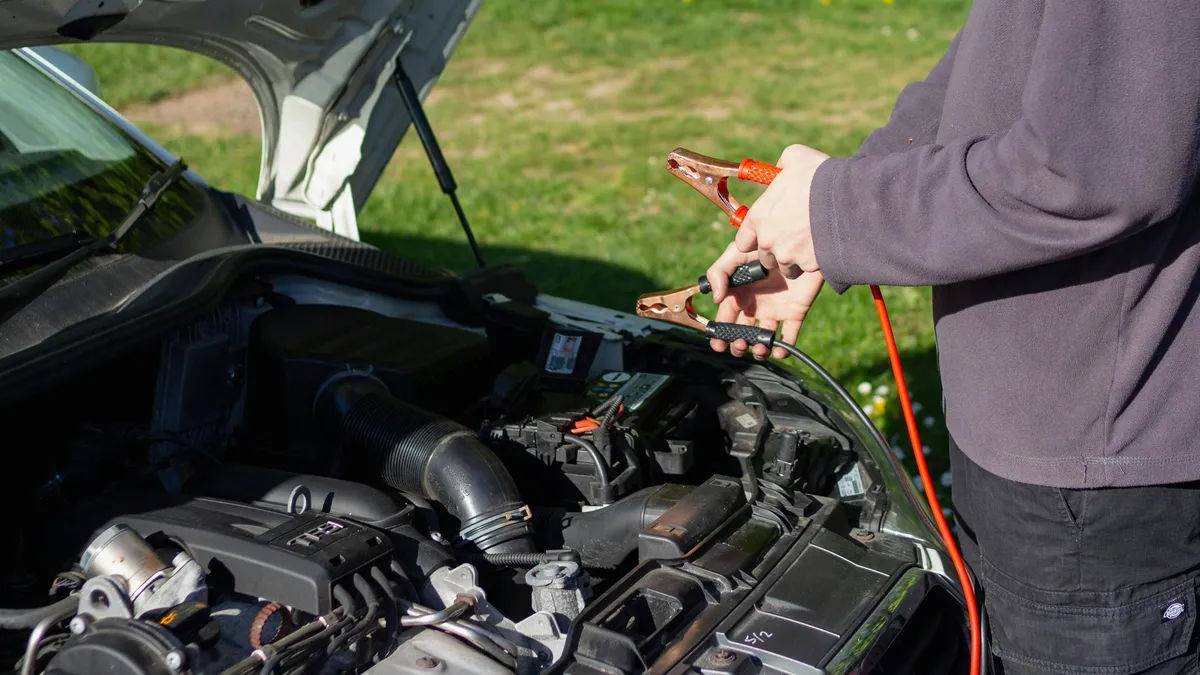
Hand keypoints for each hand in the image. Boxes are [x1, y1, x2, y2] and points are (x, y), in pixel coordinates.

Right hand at [705, 242, 824, 359]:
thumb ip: (718, 273)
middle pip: (742, 334)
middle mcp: (755, 305)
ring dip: (759, 350)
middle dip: (738, 345)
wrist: (798, 240)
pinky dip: (784, 348)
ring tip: (760, 347)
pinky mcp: (795, 312)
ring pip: (764, 339)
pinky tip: (779, 350)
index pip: (725, 320)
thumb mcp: (736, 253)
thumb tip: (717, 299)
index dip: (720, 335)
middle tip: (740, 344)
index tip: (718, 344)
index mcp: (739, 295)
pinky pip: (790, 335)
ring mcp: (775, 310)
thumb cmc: (764, 244)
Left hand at [735, 144, 830, 276]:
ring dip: (793, 258)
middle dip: (776, 249)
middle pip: (764, 257)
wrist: (850, 197)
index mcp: (759, 217)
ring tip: (809, 243)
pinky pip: (806, 269)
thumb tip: (779, 171)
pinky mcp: (808, 265)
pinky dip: (813, 261)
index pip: (743, 242)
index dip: (754, 238)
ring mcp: (788, 256)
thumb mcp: (794, 158)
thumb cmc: (820, 175)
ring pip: (785, 267)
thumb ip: (780, 168)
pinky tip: (822, 246)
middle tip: (792, 236)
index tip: (766, 233)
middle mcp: (768, 241)